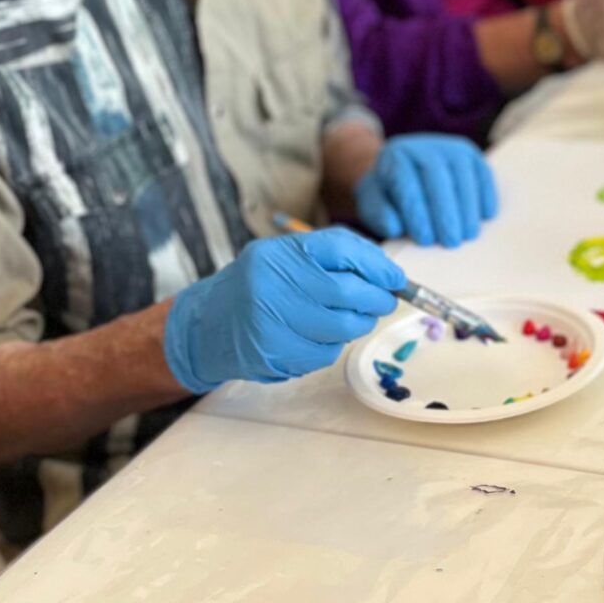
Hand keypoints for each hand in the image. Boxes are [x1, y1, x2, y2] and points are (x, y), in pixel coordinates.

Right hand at [163, 228, 403, 392]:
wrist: (207, 325)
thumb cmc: (258, 287)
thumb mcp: (284, 258)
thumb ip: (329, 259)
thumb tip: (386, 274)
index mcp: (279, 253)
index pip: (340, 250)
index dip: (375, 265)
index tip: (396, 278)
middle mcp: (272, 283)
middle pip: (346, 292)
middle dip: (375, 299)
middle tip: (384, 302)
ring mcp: (271, 320)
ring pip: (341, 328)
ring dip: (357, 325)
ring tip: (350, 318)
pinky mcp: (273, 352)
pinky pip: (324, 353)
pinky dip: (331, 345)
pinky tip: (316, 336)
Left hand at [352, 134, 496, 247]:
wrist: (404, 170)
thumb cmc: (389, 194)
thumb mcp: (373, 204)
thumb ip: (379, 215)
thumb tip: (394, 226)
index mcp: (395, 156)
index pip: (407, 184)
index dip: (417, 213)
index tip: (425, 240)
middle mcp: (423, 147)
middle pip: (438, 178)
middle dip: (446, 212)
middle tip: (451, 241)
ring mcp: (449, 147)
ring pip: (463, 175)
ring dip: (468, 207)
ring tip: (468, 234)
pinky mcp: (470, 154)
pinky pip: (482, 172)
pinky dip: (486, 194)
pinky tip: (486, 215)